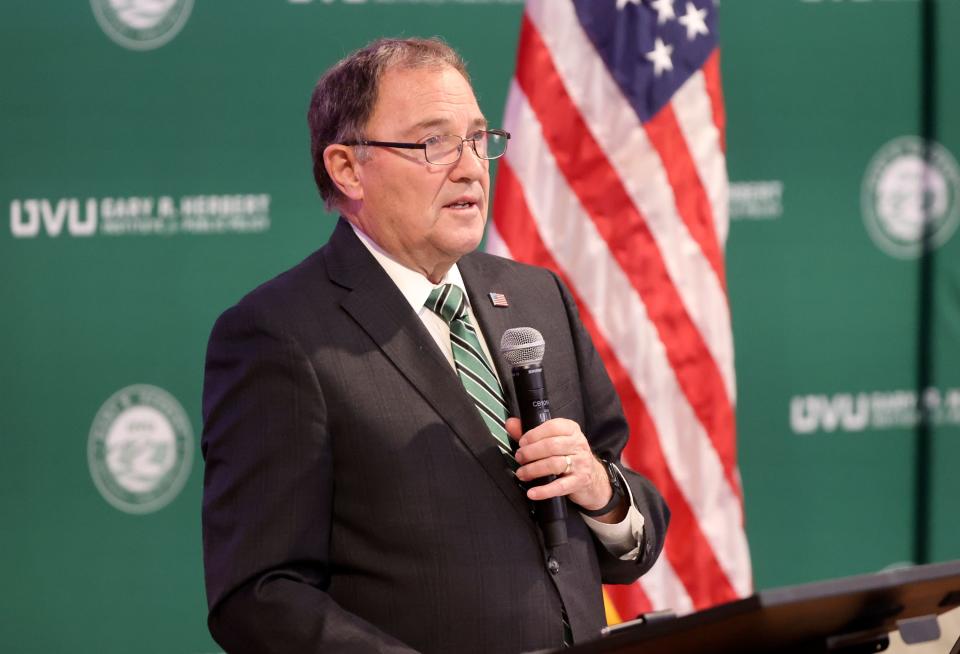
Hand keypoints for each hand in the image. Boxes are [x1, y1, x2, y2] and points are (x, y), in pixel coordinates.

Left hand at [507, 417, 624, 521]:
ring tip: (522, 473)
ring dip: (533, 470)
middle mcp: (578, 444)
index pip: (552, 427)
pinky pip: (560, 486)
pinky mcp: (580, 481)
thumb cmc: (568, 455)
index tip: (521, 443)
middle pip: (551, 446)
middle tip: (519, 458)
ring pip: (554, 464)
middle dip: (530, 453)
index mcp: (571, 429)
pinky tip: (533, 493)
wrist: (593, 477)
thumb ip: (531, 433)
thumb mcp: (553, 440)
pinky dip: (544, 491)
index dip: (533, 435)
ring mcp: (581, 463)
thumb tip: (511, 423)